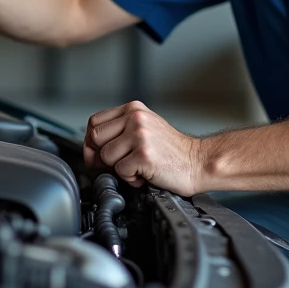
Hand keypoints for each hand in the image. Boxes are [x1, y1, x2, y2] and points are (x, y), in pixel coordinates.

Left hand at [84, 101, 206, 195]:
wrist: (198, 162)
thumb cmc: (172, 151)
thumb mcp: (145, 129)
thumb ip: (119, 132)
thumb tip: (90, 149)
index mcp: (134, 109)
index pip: (95, 121)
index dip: (91, 141)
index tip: (96, 153)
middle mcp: (136, 118)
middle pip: (95, 138)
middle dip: (101, 156)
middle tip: (117, 164)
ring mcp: (140, 135)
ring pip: (106, 156)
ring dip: (119, 168)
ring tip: (138, 167)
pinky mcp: (144, 154)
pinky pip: (120, 171)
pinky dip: (131, 178)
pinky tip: (145, 173)